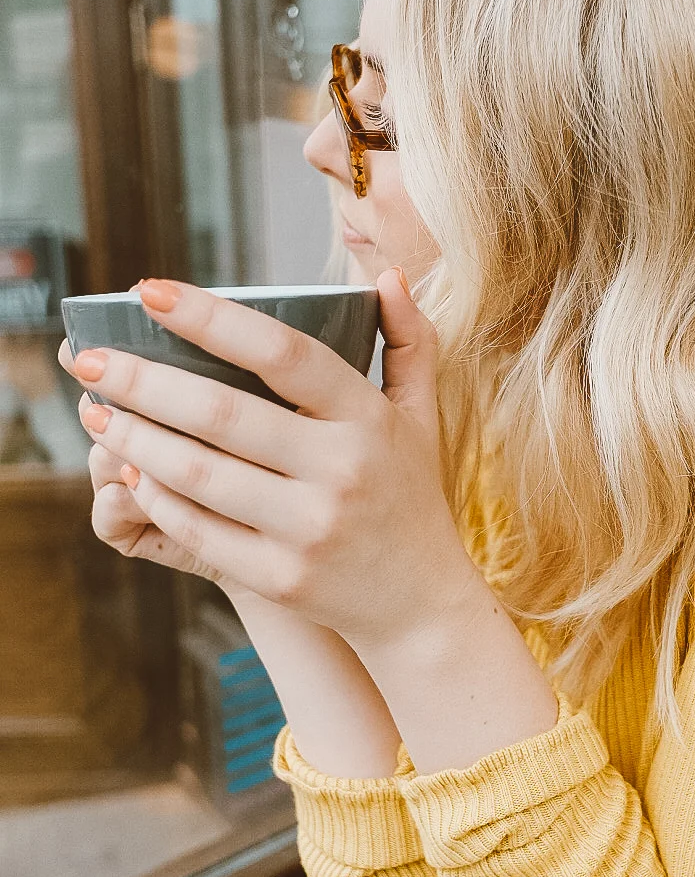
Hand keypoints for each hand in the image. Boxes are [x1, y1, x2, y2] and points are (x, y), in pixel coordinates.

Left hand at [62, 272, 472, 647]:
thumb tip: (387, 274)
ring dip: (133, 439)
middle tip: (90, 359)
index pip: (283, 353)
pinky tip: (128, 470)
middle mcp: (340, 471)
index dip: (210, 319)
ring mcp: (308, 528)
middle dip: (142, 382)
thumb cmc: (409, 494)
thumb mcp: (422, 416)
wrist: (421, 602)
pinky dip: (155, 497)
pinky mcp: (280, 578)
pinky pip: (199, 529)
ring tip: (94, 411)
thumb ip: (408, 341)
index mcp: (368, 419)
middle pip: (221, 414)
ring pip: (197, 474)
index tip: (147, 291)